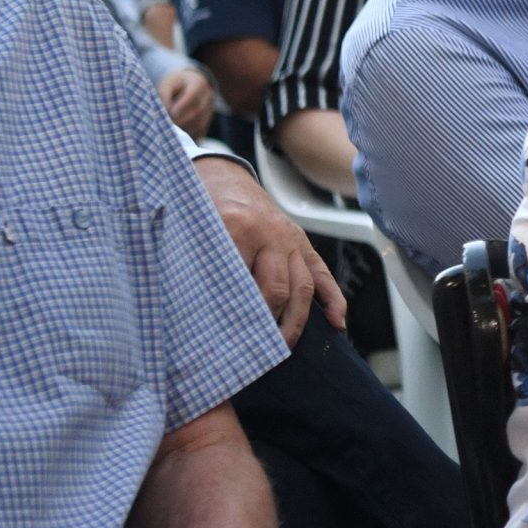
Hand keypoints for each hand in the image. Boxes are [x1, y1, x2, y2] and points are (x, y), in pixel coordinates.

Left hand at [158, 68, 214, 137]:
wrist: (187, 83)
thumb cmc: (173, 84)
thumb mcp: (166, 85)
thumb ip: (164, 96)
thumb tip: (165, 111)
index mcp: (198, 83)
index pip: (193, 96)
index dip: (182, 106)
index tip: (170, 113)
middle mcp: (208, 95)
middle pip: (198, 111)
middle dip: (183, 120)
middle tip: (169, 126)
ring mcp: (210, 107)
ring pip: (201, 122)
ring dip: (186, 129)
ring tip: (173, 132)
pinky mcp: (208, 118)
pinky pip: (202, 129)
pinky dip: (191, 134)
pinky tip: (179, 136)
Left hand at [194, 155, 345, 344]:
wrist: (219, 174)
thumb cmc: (201, 206)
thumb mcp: (191, 231)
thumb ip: (200, 264)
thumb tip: (200, 312)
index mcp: (239, 228)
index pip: (244, 284)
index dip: (240, 317)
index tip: (232, 343)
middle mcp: (272, 234)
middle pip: (279, 289)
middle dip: (272, 325)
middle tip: (260, 353)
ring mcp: (291, 239)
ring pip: (303, 286)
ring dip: (296, 320)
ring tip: (285, 347)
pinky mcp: (302, 243)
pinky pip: (322, 274)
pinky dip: (333, 300)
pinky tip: (336, 323)